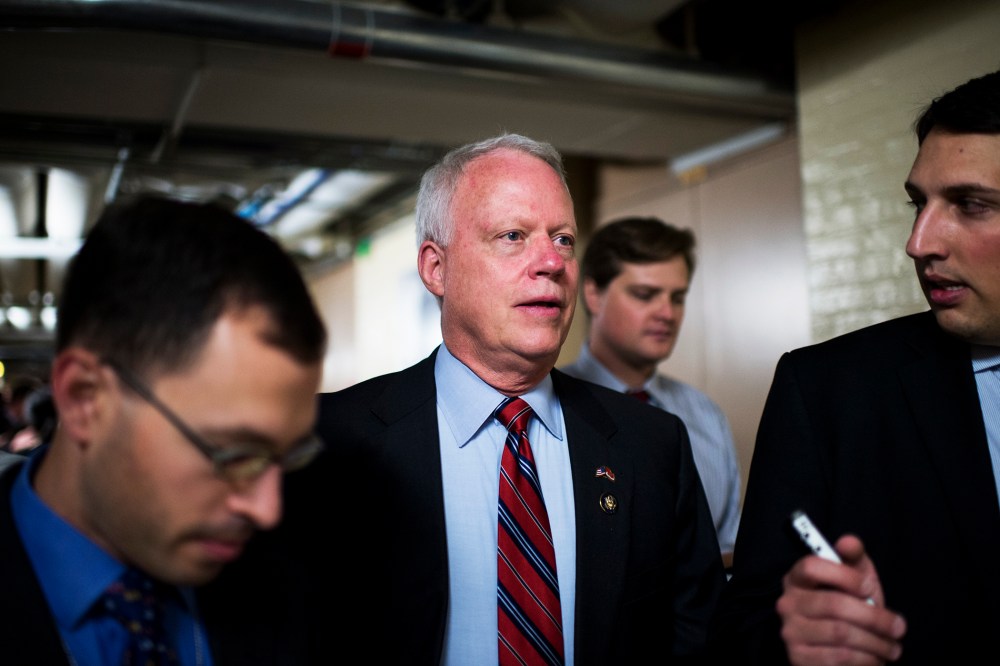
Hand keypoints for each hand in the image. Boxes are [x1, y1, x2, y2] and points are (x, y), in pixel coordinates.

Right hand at [776, 534, 906, 664]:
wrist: (839, 649)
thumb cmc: (849, 606)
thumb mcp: (855, 580)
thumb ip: (853, 558)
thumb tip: (848, 542)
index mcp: (797, 578)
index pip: (812, 567)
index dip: (844, 575)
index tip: (869, 587)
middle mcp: (788, 603)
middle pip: (834, 605)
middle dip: (875, 618)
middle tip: (899, 627)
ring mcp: (791, 632)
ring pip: (841, 634)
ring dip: (875, 643)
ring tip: (892, 647)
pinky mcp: (798, 658)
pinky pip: (839, 659)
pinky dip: (865, 660)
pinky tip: (875, 659)